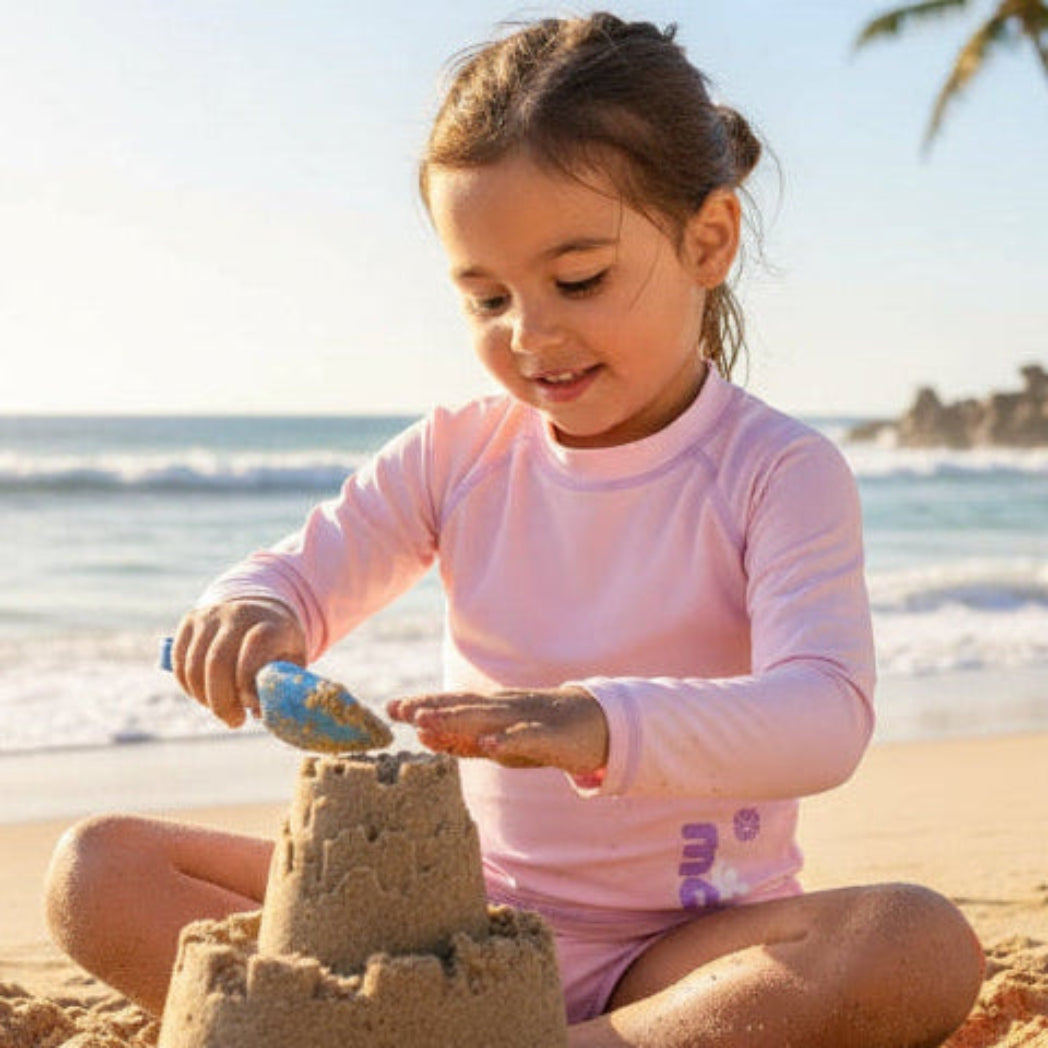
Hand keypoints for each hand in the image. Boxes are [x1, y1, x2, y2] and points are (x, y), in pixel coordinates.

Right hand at [171, 599, 306, 728]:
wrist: (260, 615)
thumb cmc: (279, 649)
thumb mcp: (292, 664)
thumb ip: (280, 687)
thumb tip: (258, 712)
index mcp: (271, 623)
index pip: (255, 646)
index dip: (248, 681)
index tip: (253, 708)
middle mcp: (239, 613)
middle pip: (217, 662)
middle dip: (222, 702)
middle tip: (236, 721)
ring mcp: (212, 614)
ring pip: (194, 666)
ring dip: (204, 698)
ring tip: (223, 710)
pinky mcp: (190, 620)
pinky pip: (180, 663)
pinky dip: (189, 688)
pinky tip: (206, 697)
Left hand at [387, 686, 608, 775]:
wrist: (598, 725)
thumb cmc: (542, 733)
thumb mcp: (496, 740)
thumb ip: (462, 739)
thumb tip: (422, 735)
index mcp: (492, 709)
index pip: (452, 704)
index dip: (423, 703)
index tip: (390, 707)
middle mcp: (505, 708)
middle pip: (463, 706)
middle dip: (430, 707)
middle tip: (398, 709)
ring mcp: (527, 718)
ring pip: (488, 717)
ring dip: (456, 718)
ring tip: (426, 720)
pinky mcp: (550, 735)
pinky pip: (526, 737)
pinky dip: (506, 739)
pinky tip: (487, 745)